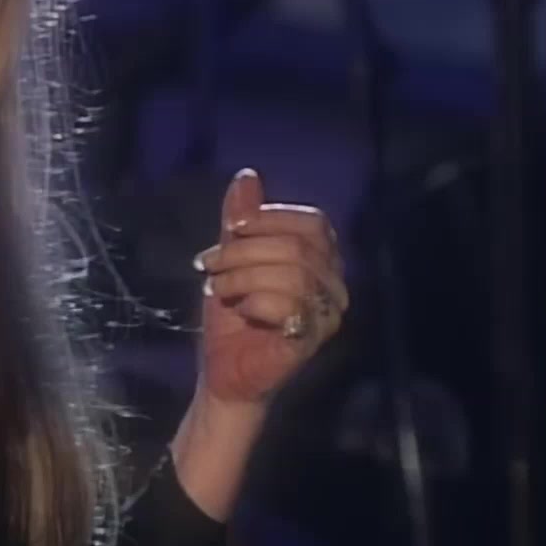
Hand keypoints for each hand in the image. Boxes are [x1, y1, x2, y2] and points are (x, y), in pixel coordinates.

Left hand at [190, 168, 347, 406]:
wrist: (224, 370)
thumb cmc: (233, 314)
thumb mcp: (231, 258)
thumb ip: (241, 220)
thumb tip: (247, 175)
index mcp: (323, 259)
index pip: (313, 222)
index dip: (270, 219)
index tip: (232, 228)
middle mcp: (334, 284)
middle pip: (299, 246)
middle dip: (244, 250)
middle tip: (211, 264)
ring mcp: (328, 314)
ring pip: (292, 274)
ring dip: (242, 277)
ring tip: (219, 290)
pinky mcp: (312, 339)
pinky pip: (290, 306)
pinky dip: (255, 302)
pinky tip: (241, 310)